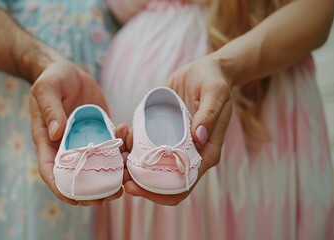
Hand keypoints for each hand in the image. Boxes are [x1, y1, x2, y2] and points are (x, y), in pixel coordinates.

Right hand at [29, 61, 122, 204]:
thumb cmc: (52, 79)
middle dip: (94, 190)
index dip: (62, 189)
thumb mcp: (47, 89)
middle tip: (112, 195)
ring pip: (99, 164)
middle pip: (78, 176)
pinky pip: (111, 146)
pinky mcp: (100, 131)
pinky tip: (129, 139)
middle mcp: (67, 146)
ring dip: (113, 173)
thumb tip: (56, 134)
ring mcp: (85, 140)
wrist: (67, 70)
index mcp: (48, 141)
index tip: (76, 200)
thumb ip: (50, 110)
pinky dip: (122, 149)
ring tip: (129, 175)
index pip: (51, 171)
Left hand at [120, 56, 233, 204]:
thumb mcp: (215, 91)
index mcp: (206, 153)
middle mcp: (189, 154)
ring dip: (130, 160)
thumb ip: (209, 113)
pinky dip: (131, 143)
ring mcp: (174, 144)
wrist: (206, 69)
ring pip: (149, 164)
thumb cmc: (214, 80)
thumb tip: (199, 137)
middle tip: (118, 171)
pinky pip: (144, 145)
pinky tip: (123, 129)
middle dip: (137, 180)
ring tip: (121, 140)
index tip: (134, 186)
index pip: (182, 185)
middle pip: (162, 181)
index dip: (158, 192)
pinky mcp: (163, 132)